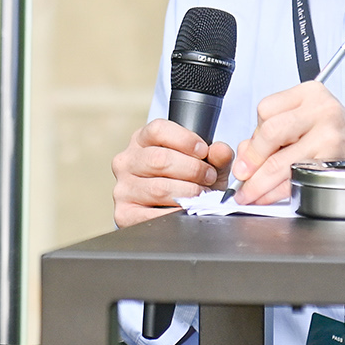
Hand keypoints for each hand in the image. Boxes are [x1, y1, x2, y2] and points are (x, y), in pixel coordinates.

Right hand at [111, 119, 234, 227]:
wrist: (172, 211)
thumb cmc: (186, 182)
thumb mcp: (204, 164)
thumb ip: (216, 155)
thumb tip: (220, 150)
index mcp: (141, 141)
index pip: (158, 130)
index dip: (185, 139)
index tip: (203, 151)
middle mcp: (127, 161)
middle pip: (160, 159)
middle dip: (192, 170)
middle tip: (209, 177)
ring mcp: (123, 187)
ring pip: (158, 188)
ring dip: (188, 192)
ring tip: (202, 194)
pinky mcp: (124, 213)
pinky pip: (152, 215)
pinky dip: (176, 214)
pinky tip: (187, 211)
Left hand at [231, 82, 344, 203]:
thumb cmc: (333, 132)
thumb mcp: (304, 118)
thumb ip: (271, 130)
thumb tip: (244, 155)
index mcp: (310, 93)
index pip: (266, 109)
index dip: (253, 134)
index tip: (248, 152)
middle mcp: (320, 110)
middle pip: (270, 133)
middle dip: (252, 159)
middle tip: (242, 175)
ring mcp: (328, 135)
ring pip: (280, 161)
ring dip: (259, 183)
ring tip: (249, 192)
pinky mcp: (331, 160)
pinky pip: (295, 178)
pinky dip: (277, 191)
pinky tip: (269, 195)